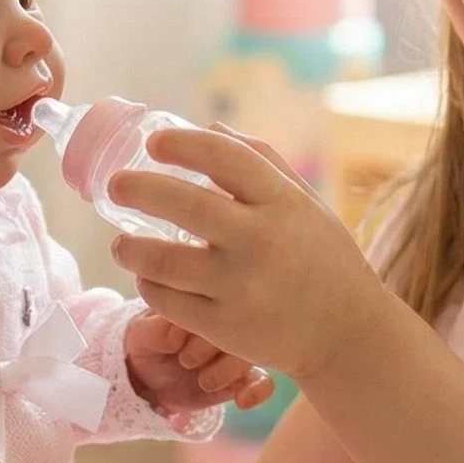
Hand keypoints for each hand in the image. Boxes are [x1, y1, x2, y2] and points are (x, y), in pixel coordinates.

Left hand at [108, 130, 388, 385]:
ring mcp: (239, 286)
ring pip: (161, 261)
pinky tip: (147, 277)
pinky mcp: (224, 327)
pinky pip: (166, 301)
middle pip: (181, 203)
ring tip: (120, 245)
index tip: (154, 143)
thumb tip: (209, 129)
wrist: (348, 333)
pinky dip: (148, 285)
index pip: (223, 157)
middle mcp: (260, 240)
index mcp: (282, 202)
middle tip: (115, 185)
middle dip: (137, 187)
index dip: (181, 144)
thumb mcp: (307, 205)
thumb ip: (262, 164)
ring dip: (128, 248)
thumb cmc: (325, 260)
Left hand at [124, 309, 273, 413]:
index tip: (181, 338)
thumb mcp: (140, 334)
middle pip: (243, 325)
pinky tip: (241, 401)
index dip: (204, 320)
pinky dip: (257, 391)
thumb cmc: (145, 345)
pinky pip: (263, 381)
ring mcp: (238, 349)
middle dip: (217, 346)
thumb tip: (178, 332)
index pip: (219, 300)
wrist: (146, 379)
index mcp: (204, 300)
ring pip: (255, 353)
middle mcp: (227, 321)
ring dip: (231, 369)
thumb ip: (156, 330)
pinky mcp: (242, 377)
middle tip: (187, 360)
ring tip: (204, 381)